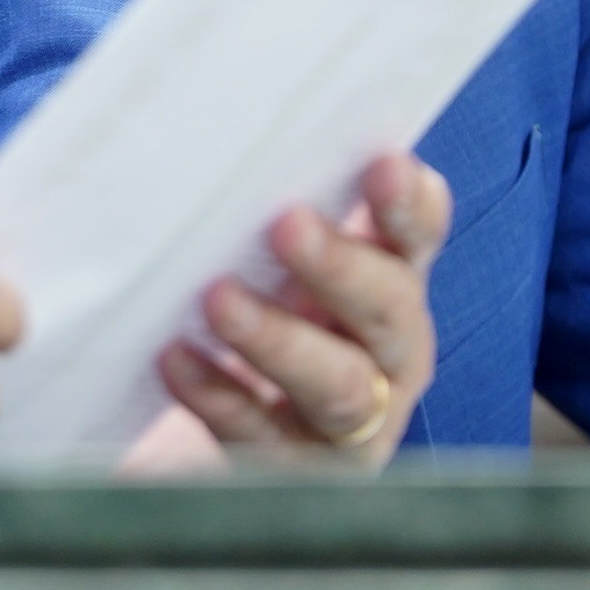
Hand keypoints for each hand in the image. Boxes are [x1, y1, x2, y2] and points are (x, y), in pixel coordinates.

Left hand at [157, 154, 451, 468]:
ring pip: (340, 386)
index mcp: (387, 283)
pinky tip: (174, 358)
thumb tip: (220, 121)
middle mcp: (386, 353)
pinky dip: (218, 395)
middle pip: (388, 312)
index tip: (383, 165)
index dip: (408, 206)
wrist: (212, 423)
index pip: (415, 238)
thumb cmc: (249, 302)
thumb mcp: (268, 254)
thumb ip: (273, 201)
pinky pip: (261, 437)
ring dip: (282, 339)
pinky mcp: (293, 468)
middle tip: (285, 223)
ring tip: (219, 300)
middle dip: (341, 267)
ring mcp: (349, 422)